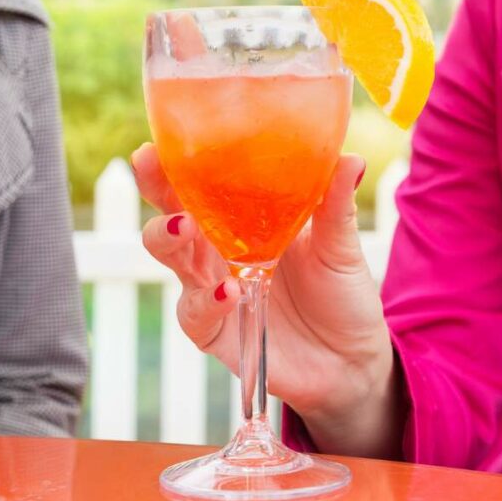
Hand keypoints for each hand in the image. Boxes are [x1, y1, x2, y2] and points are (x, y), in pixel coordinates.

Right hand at [131, 143, 402, 458]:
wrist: (350, 362)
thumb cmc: (340, 295)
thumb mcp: (339, 246)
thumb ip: (335, 206)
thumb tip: (351, 159)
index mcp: (242, 219)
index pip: (200, 181)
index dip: (175, 160)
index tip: (160, 138)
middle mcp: (217, 249)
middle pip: (171, 211)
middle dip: (156, 188)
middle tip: (150, 165)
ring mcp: (210, 288)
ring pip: (172, 258)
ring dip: (169, 238)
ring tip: (183, 226)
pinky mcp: (213, 330)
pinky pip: (196, 313)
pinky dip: (208, 301)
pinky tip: (229, 291)